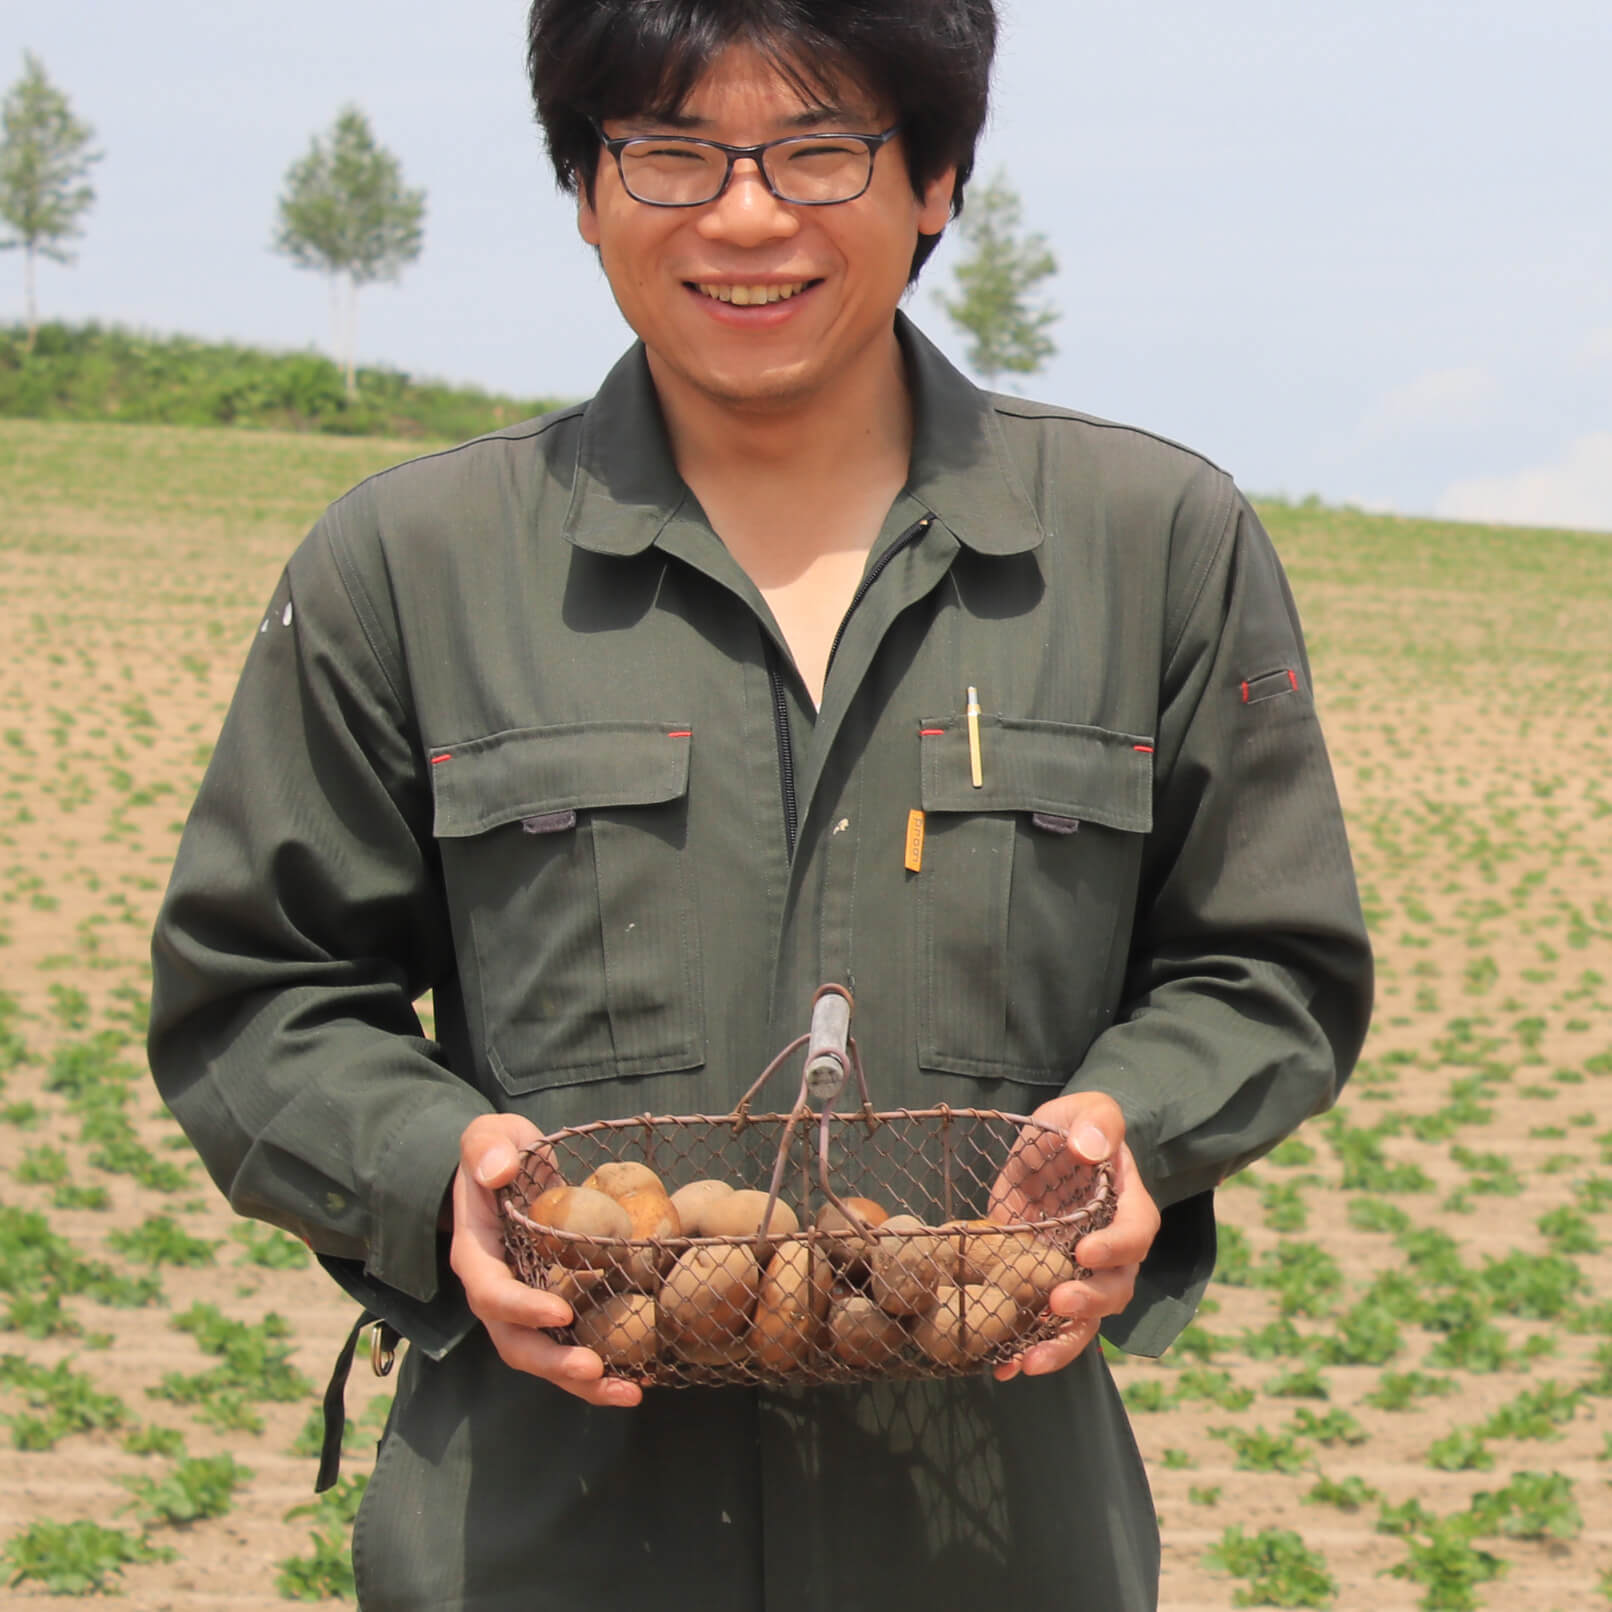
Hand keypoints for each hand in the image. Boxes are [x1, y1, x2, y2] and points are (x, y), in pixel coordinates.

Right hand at [448, 1112, 642, 1408]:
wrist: (509, 1168)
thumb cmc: (500, 1151)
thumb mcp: (489, 1134)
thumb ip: (487, 1147)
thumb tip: (497, 1172)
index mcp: (476, 1253)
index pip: (490, 1292)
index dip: (520, 1308)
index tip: (560, 1313)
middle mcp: (496, 1290)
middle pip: (515, 1342)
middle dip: (553, 1362)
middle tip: (594, 1369)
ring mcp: (524, 1305)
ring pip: (543, 1357)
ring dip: (581, 1382)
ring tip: (628, 1393)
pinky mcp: (553, 1307)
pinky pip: (570, 1346)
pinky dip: (598, 1371)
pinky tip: (638, 1382)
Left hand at [989, 1092, 1160, 1381]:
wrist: (1052, 1148)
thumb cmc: (1076, 1126)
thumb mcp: (1088, 1108)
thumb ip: (1095, 1121)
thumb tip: (1090, 1148)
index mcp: (1128, 1205)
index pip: (1135, 1233)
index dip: (1115, 1248)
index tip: (1085, 1252)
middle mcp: (1112, 1250)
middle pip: (1116, 1288)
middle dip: (1090, 1302)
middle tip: (1057, 1303)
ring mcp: (1082, 1275)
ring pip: (1086, 1321)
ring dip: (1061, 1344)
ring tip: (1028, 1360)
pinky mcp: (1049, 1286)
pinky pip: (1049, 1328)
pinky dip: (1030, 1349)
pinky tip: (1003, 1368)